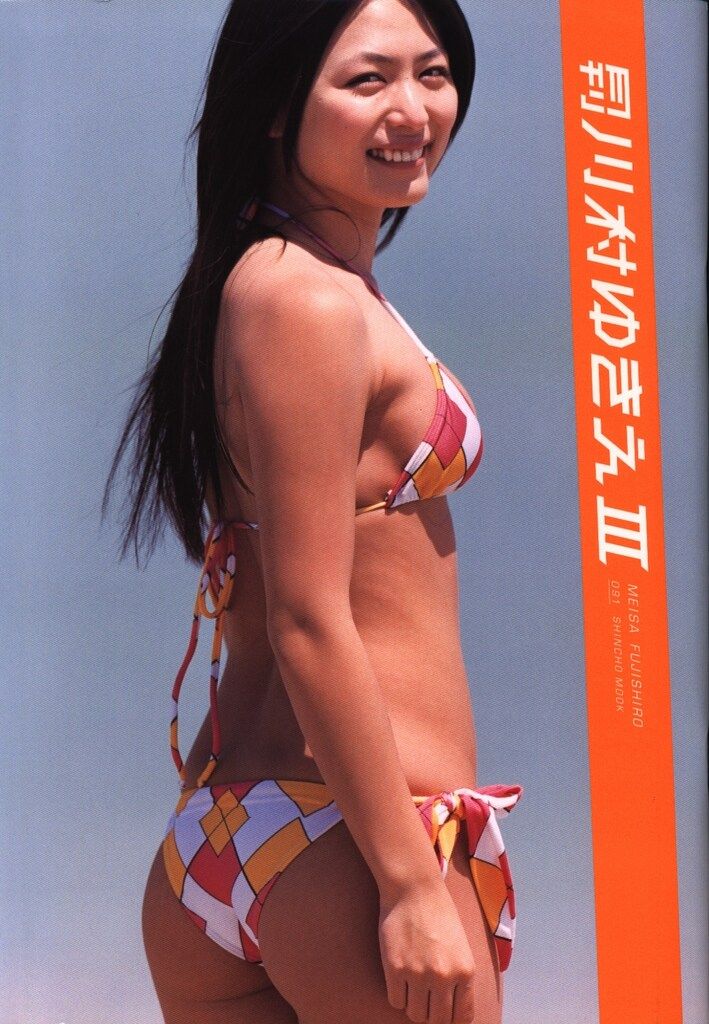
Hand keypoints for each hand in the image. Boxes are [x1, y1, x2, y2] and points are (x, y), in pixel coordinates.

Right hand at [378, 879, 475, 1022]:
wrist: (414, 888)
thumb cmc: (439, 914)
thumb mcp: (461, 946)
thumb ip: (460, 978)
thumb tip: (455, 1012)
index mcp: (465, 970)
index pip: (462, 1017)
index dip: (451, 1020)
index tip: (444, 1014)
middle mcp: (444, 976)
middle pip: (437, 1021)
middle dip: (431, 1015)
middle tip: (426, 1000)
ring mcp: (419, 973)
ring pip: (415, 1015)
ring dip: (414, 1006)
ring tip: (413, 988)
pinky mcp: (395, 968)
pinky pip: (396, 1001)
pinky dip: (398, 996)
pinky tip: (399, 979)